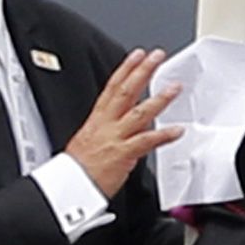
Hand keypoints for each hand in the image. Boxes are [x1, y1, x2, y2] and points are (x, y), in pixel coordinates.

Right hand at [61, 48, 173, 195]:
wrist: (67, 189)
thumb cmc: (78, 171)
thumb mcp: (90, 141)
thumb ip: (111, 130)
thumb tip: (126, 127)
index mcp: (97, 119)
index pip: (112, 86)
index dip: (126, 68)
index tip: (138, 55)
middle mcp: (106, 125)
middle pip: (126, 91)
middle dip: (142, 71)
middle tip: (157, 56)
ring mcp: (115, 138)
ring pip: (139, 113)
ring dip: (159, 99)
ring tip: (174, 88)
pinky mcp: (123, 154)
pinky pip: (146, 142)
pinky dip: (164, 136)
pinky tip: (177, 130)